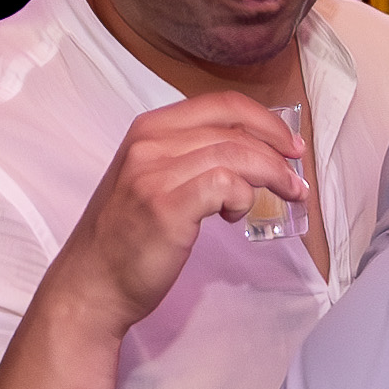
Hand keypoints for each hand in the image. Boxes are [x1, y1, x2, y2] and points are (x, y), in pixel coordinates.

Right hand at [53, 91, 312, 331]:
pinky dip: (244, 197)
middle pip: (233, 129)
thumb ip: (188, 158)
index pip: (220, 104)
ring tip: (287, 195)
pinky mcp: (166, 207)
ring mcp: (155, 174)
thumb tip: (248, 152)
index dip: (264, 120)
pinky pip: (225, 184)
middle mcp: (149, 144)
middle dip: (277, 150)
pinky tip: (237, 215)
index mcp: (148, 129)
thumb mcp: (151, 179)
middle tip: (297, 176)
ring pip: (235, 154)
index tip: (288, 143)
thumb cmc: (126, 237)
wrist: (91, 284)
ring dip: (272, 175)